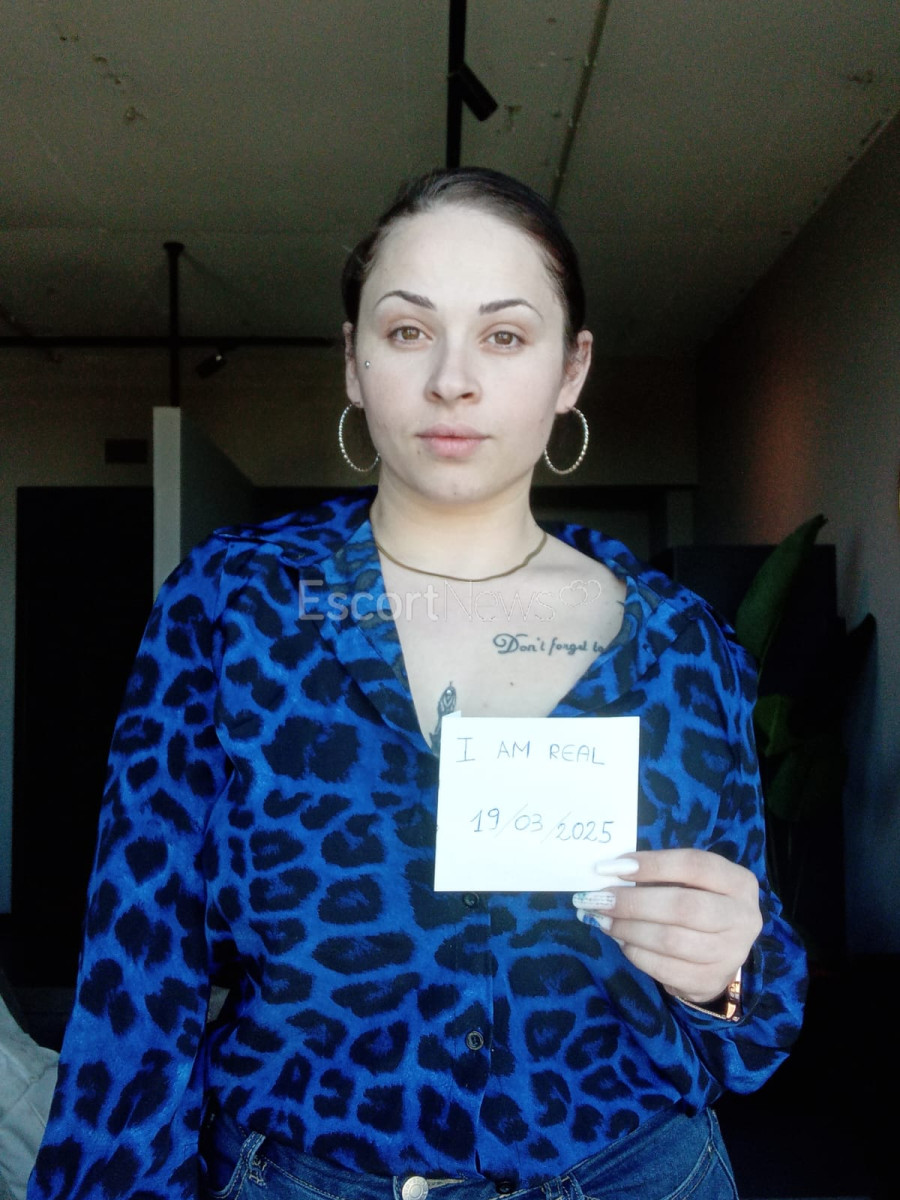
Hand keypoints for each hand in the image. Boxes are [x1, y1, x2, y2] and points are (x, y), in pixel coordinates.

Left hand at [573, 849, 761, 1004]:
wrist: (721, 950)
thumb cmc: (697, 902)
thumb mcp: (689, 882)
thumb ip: (657, 874)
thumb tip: (610, 872)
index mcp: (738, 882)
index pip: (693, 865)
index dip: (651, 864)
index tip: (612, 867)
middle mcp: (743, 918)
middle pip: (682, 906)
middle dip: (633, 903)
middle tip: (599, 899)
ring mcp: (730, 953)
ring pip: (671, 940)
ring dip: (629, 929)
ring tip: (603, 919)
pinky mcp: (711, 981)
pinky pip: (665, 969)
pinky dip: (636, 953)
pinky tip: (622, 941)